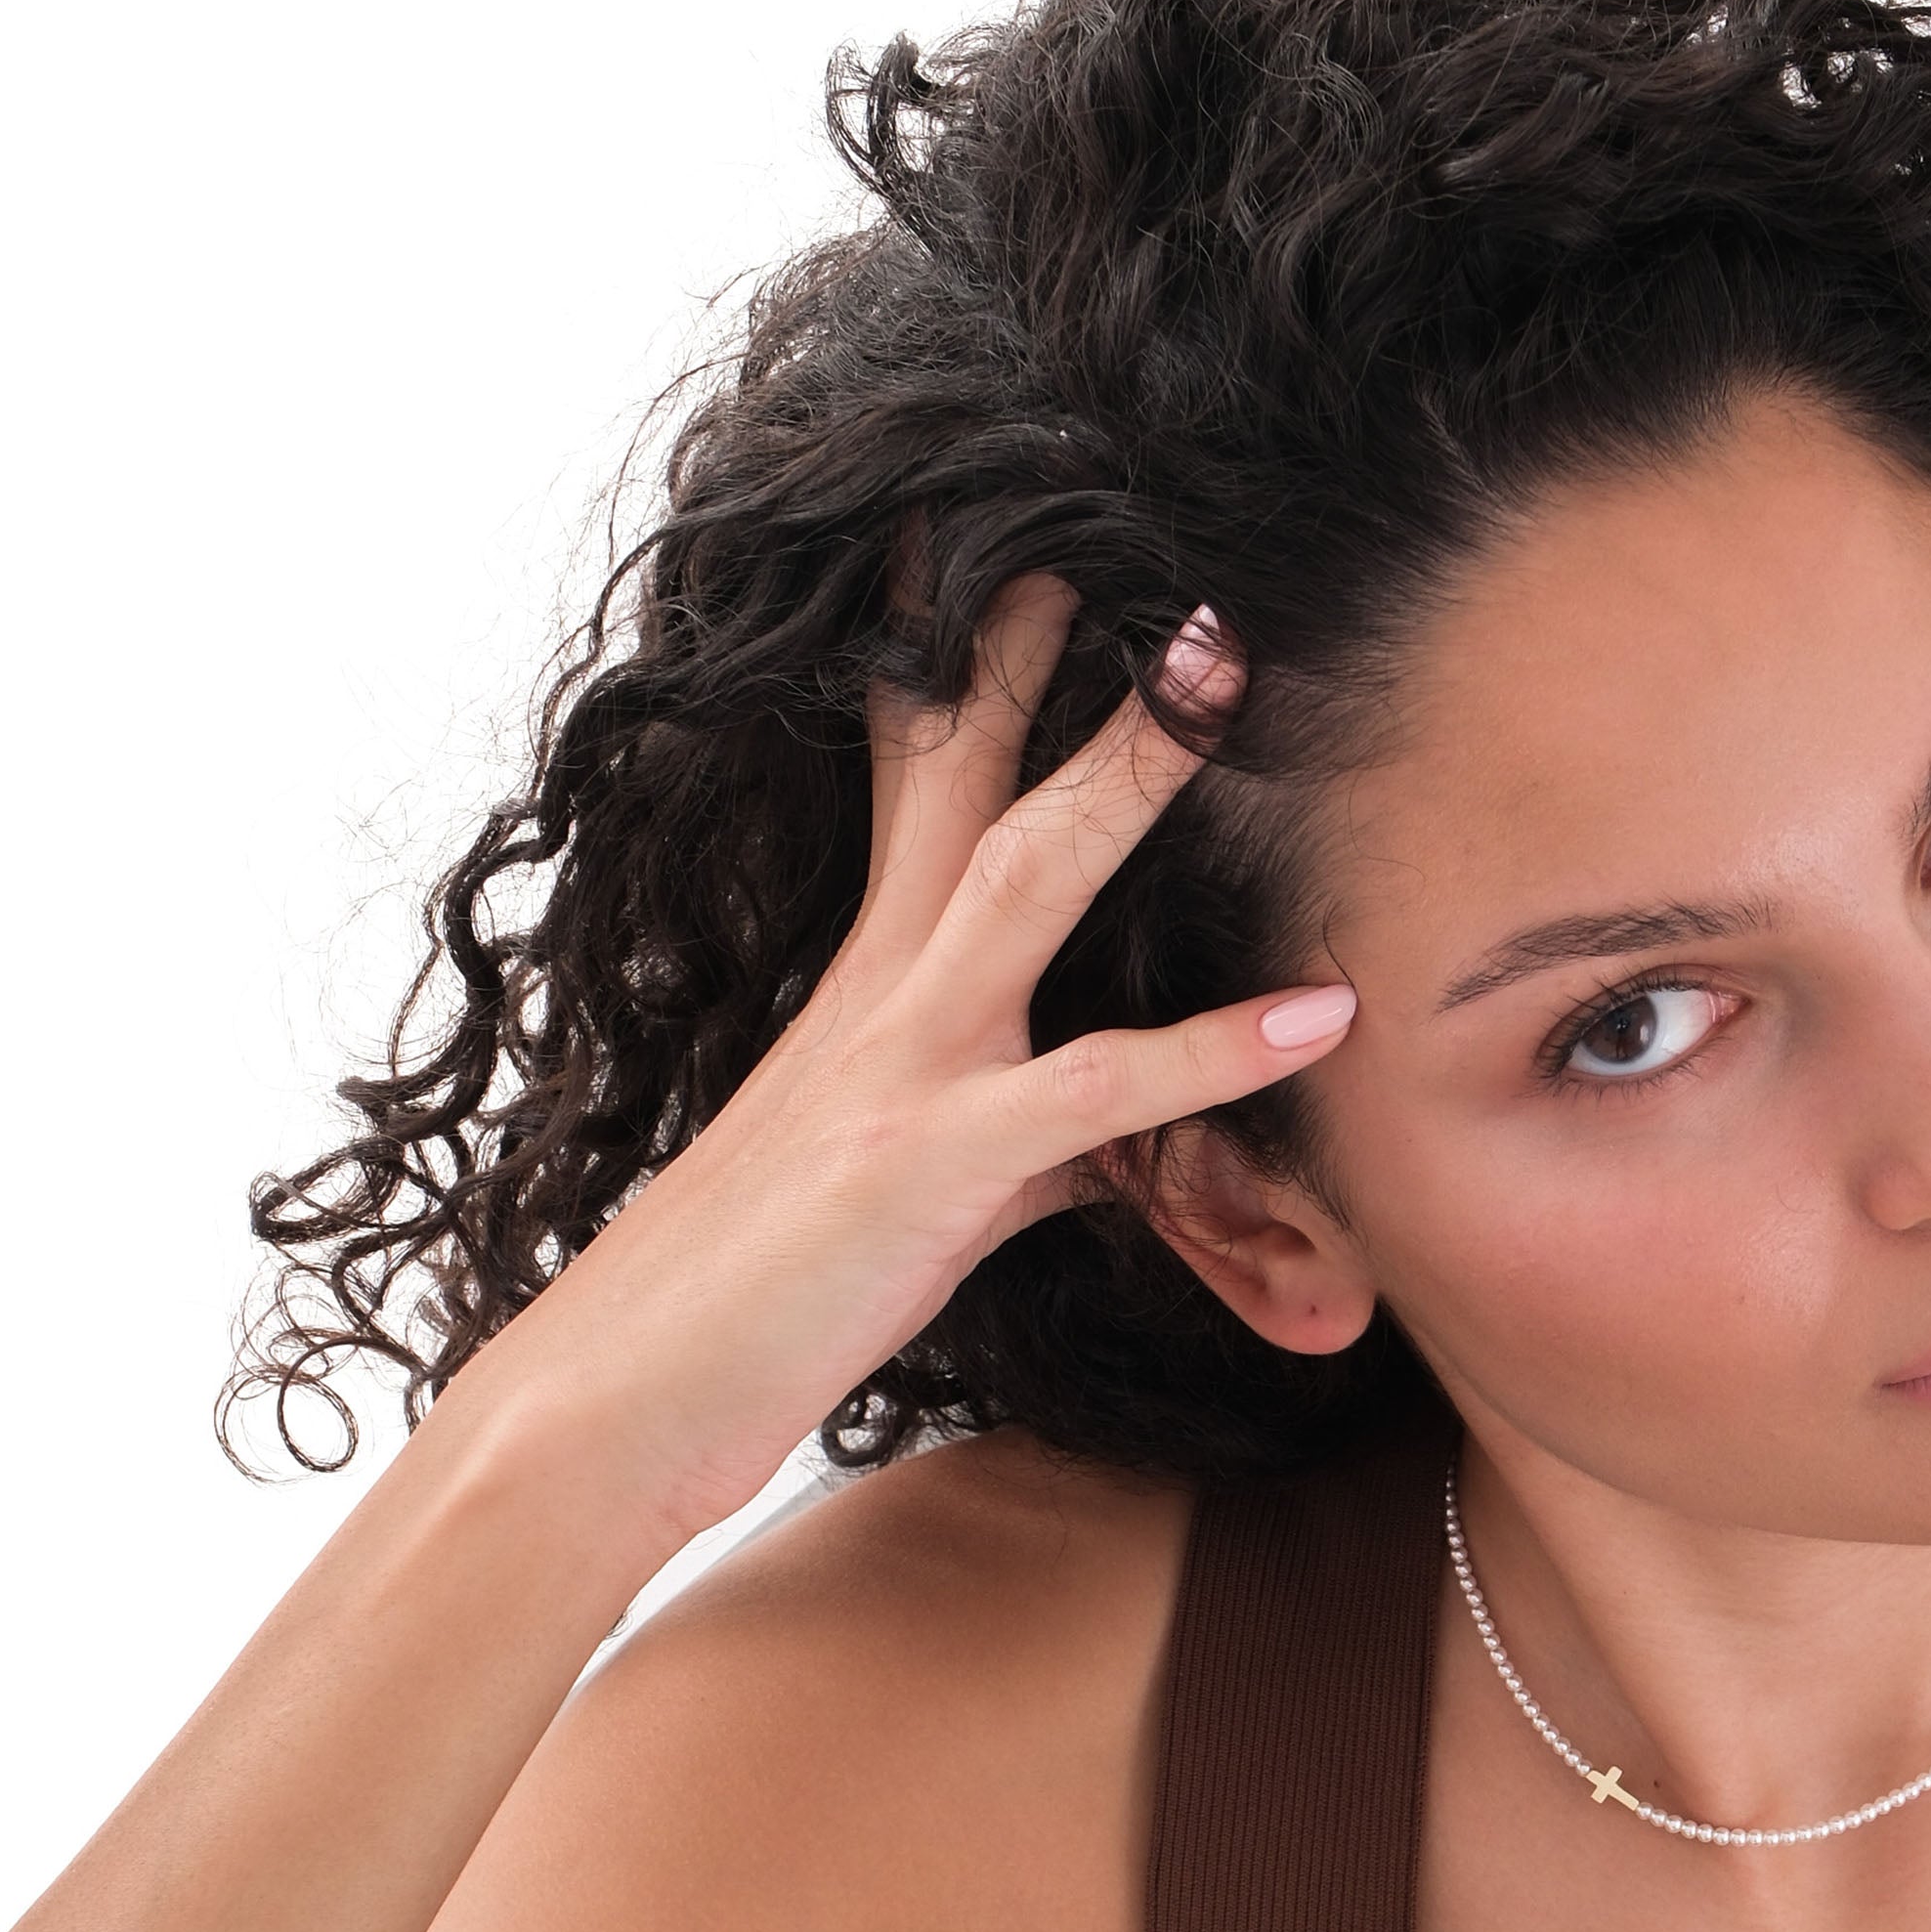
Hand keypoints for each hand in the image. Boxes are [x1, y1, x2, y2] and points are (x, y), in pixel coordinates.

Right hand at [468, 574, 1353, 1543]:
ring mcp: (901, 1069)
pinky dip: (1213, 1054)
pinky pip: (1098, 1097)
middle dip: (1045, 646)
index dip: (957, 656)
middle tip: (1133, 525)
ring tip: (1230, 674)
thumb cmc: (753, 1305)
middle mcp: (880, 997)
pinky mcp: (929, 1168)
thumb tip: (1111, 1135)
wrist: (611, 1406)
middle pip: (974, 779)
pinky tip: (1319, 1017)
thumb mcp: (910, 1196)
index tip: (997, 535)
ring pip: (1031, 879)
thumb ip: (1025, 1144)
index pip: (913, 778)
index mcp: (866, 987)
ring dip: (1130, 770)